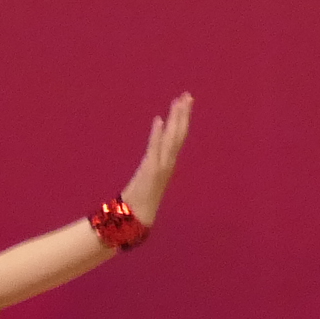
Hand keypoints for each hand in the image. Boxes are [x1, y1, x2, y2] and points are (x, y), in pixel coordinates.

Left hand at [119, 93, 193, 224]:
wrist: (132, 224)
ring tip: (179, 101)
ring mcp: (160, 168)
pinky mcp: (149, 173)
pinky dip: (157, 135)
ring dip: (175, 119)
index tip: (183, 103)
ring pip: (172, 139)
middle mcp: (167, 164)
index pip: (177, 138)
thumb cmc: (139, 207)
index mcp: (167, 165)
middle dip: (183, 114)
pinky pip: (154, 150)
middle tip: (187, 95)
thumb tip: (150, 164)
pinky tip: (158, 120)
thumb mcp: (146, 184)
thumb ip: (150, 172)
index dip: (181, 120)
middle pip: (179, 135)